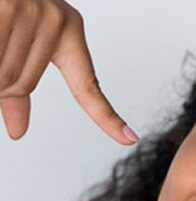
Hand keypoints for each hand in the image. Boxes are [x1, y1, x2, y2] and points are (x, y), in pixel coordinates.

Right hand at [0, 0, 138, 143]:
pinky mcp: (5, 5)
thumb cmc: (4, 2)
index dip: (108, 118)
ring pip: (4, 76)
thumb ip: (18, 87)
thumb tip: (17, 131)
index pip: (88, 88)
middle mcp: (54, 18)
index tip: (130, 139)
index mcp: (67, 29)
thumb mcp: (16, 41)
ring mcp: (29, 9)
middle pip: (21, 84)